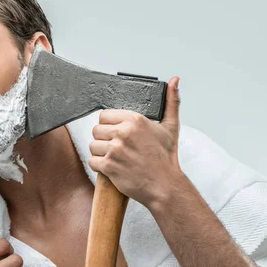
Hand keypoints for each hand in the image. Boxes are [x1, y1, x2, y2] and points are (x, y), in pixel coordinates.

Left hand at [88, 77, 182, 207]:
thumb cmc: (166, 158)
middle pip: (96, 130)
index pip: (104, 115)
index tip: (117, 134)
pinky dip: (99, 166)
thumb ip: (171, 101)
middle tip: (116, 147)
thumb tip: (174, 80)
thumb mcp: (171, 127)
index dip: (109, 125)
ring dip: (100, 153)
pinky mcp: (109, 166)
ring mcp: (115, 150)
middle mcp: (123, 132)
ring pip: (93, 146)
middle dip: (104, 139)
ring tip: (115, 158)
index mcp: (135, 120)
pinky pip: (92, 161)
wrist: (165, 186)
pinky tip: (111, 168)